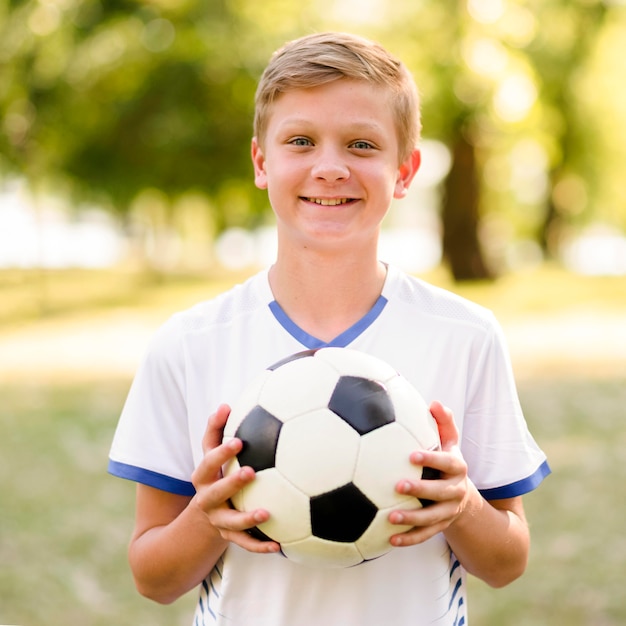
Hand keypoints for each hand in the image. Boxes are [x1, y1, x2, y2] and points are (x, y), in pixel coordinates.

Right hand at [190, 404, 279, 553]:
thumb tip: (225, 404)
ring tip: (266, 512)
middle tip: (250, 471)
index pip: (207, 462)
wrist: (202, 517)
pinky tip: (280, 545)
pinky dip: (261, 546)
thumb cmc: (215, 474)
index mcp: (204, 477)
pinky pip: (246, 544)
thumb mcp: (212, 455)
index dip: (220, 452)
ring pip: (231, 523)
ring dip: (247, 518)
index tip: (237, 441)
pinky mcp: (230, 537)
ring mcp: (218, 520)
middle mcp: (207, 499)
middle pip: (214, 492)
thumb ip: (216, 431)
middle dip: (230, 482)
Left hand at [388, 400, 470, 546]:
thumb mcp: (449, 442)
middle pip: (440, 493)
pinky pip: (424, 536)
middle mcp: (455, 491)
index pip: (447, 463)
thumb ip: (443, 423)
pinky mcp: (439, 527)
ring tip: (391, 517)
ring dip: (412, 519)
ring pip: (432, 519)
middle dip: (421, 490)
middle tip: (398, 485)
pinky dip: (408, 539)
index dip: (431, 459)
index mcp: (457, 468)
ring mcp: (448, 512)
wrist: (462, 496)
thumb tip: (435, 402)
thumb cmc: (446, 461)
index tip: (411, 455)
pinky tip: (389, 539)